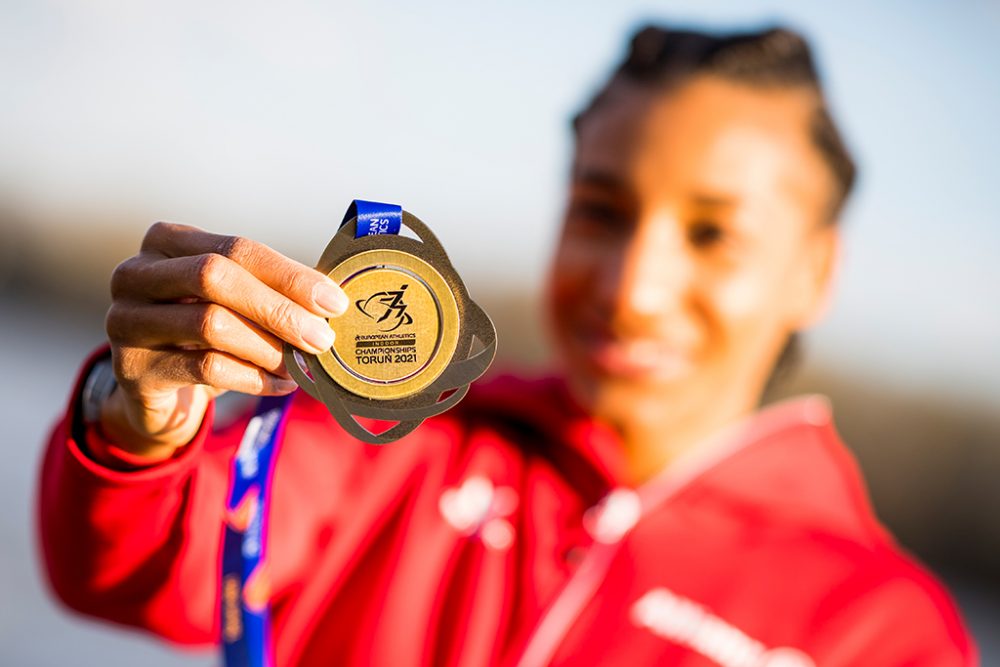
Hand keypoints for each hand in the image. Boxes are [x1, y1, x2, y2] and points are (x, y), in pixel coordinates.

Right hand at [100, 222, 347, 458]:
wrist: (157, 390)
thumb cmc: (205, 334)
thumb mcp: (233, 301)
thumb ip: (271, 290)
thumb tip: (332, 300)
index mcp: (166, 242)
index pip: (237, 248)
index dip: (289, 275)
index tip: (334, 301)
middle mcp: (135, 274)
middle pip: (215, 277)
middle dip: (279, 309)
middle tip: (322, 338)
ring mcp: (125, 320)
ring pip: (210, 325)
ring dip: (268, 348)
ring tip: (301, 365)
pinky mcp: (131, 367)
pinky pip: (205, 369)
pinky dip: (254, 378)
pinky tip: (280, 385)